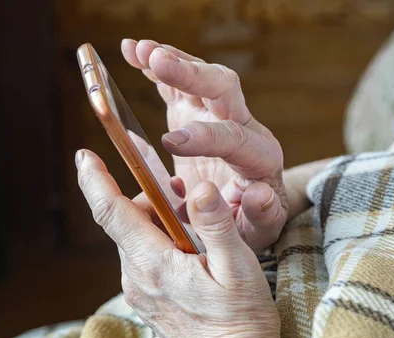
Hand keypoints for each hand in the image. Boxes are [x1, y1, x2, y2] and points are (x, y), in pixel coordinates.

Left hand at [76, 149, 314, 337]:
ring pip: (135, 239)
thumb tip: (199, 187)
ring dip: (157, 222)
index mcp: (153, 264)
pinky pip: (141, 258)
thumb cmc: (241, 322)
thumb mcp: (239, 269)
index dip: (95, 180)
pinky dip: (157, 242)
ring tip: (196, 229)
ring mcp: (138, 291)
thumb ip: (218, 225)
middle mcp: (136, 278)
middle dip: (150, 199)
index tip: (84, 155)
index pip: (112, 212)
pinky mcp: (146, 300)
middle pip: (126, 220)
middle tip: (186, 195)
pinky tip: (189, 252)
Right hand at [121, 39, 287, 251]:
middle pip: (223, 89)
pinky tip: (132, 52)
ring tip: (138, 50)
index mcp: (259, 157)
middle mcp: (243, 126)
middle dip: (190, 74)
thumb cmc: (250, 222)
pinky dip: (155, 67)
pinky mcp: (196, 112)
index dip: (204, 135)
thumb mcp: (259, 231)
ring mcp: (218, 115)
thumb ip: (261, 215)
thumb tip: (259, 193)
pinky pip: (177, 84)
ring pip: (201, 77)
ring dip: (171, 60)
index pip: (234, 137)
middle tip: (158, 62)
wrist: (244, 209)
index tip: (169, 141)